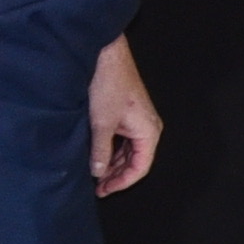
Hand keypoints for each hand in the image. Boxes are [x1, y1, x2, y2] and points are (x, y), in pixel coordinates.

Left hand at [86, 36, 161, 193]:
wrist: (105, 54)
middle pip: (135, 161)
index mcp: (149, 132)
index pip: (140, 168)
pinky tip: (96, 154)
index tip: (104, 189)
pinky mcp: (126, 114)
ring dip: (111, 162)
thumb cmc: (109, 82)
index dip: (122, 182)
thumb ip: (101, 151)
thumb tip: (98, 172)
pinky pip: (122, 139)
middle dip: (116, 174)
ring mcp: (137, 120)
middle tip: (96, 185)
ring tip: (94, 172)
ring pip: (127, 151)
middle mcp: (147, 128)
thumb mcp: (101, 123)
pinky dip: (110, 149)